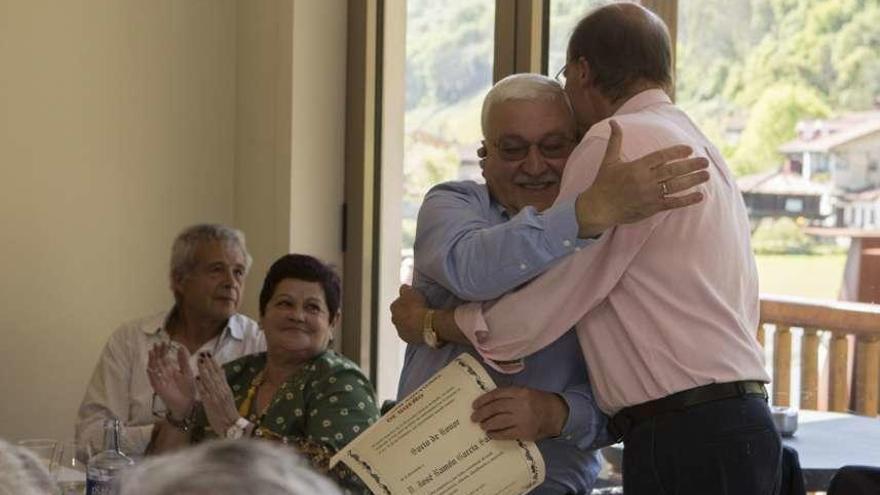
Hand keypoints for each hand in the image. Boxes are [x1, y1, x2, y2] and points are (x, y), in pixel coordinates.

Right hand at [147, 342, 195, 419]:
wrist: (188, 404)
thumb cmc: (188, 389)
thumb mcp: (187, 372)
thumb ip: (183, 360)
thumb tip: (181, 347)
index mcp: (170, 370)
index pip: (164, 357)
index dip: (163, 350)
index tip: (164, 342)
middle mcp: (164, 374)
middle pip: (158, 361)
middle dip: (157, 353)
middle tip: (157, 344)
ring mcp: (160, 381)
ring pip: (154, 369)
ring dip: (152, 361)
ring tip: (152, 352)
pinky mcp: (159, 389)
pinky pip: (153, 381)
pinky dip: (151, 375)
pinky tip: (150, 368)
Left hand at [195, 352, 240, 435]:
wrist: (231, 426)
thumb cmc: (228, 413)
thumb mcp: (228, 395)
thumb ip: (224, 383)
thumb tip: (222, 370)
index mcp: (226, 388)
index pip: (219, 373)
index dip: (213, 363)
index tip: (209, 354)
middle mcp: (221, 391)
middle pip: (214, 375)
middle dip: (208, 364)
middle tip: (203, 353)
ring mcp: (216, 397)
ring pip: (209, 381)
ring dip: (204, 371)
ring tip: (199, 362)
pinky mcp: (210, 404)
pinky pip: (205, 393)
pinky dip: (201, 386)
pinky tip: (197, 379)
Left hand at [390, 285, 427, 344]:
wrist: (425, 324)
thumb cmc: (418, 307)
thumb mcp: (411, 291)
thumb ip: (405, 289)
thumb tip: (404, 288)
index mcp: (394, 307)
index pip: (398, 303)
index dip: (405, 302)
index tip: (412, 302)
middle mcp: (394, 319)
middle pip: (399, 315)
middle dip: (405, 314)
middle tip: (416, 311)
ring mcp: (400, 330)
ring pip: (404, 325)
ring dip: (409, 323)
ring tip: (420, 321)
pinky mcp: (407, 339)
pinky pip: (410, 334)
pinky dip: (414, 331)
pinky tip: (421, 328)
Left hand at [471, 387, 568, 440]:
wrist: (556, 414)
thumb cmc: (537, 401)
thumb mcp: (525, 392)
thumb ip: (509, 395)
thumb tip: (488, 403)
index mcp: (520, 392)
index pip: (496, 395)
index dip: (483, 400)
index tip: (474, 405)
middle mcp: (520, 404)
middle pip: (495, 408)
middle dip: (482, 413)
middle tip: (474, 417)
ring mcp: (523, 419)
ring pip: (499, 421)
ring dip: (487, 424)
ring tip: (482, 425)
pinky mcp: (525, 432)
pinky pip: (506, 434)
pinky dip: (496, 434)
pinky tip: (490, 434)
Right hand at [575, 119, 709, 237]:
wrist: (598, 208)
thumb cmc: (603, 183)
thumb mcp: (609, 160)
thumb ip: (615, 140)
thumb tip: (614, 121)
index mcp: (636, 167)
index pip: (661, 157)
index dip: (676, 152)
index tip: (689, 149)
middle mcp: (645, 180)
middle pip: (672, 171)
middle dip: (691, 165)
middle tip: (705, 161)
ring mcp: (649, 194)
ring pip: (675, 186)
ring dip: (693, 180)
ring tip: (706, 175)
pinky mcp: (651, 208)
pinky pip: (672, 203)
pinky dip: (687, 200)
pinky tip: (699, 196)